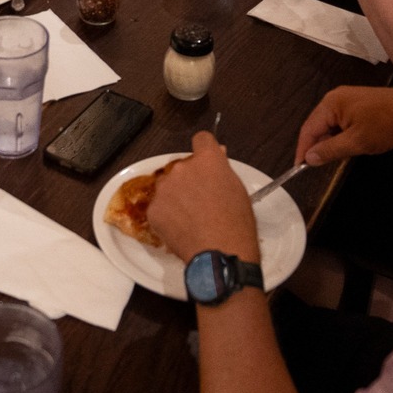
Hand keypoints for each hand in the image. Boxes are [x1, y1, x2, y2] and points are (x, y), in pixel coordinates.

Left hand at [146, 132, 260, 263]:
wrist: (220, 253)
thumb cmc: (237, 224)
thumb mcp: (238, 191)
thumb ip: (222, 171)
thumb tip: (217, 157)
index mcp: (208, 160)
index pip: (202, 139)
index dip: (205, 150)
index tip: (206, 161)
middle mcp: (182, 168)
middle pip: (182, 166)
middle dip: (189, 178)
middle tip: (200, 200)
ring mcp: (165, 188)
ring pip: (168, 186)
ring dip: (175, 196)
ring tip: (190, 218)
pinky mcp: (153, 208)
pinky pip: (159, 207)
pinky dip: (167, 215)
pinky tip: (181, 229)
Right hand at [294, 86, 392, 166]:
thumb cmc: (385, 125)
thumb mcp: (357, 142)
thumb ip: (330, 150)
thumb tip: (308, 158)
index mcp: (331, 103)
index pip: (308, 128)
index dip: (303, 149)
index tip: (299, 168)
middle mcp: (335, 97)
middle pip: (317, 125)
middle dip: (317, 145)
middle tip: (318, 166)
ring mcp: (347, 99)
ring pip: (329, 125)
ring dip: (330, 141)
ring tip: (333, 158)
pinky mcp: (358, 104)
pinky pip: (340, 121)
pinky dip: (340, 135)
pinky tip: (346, 146)